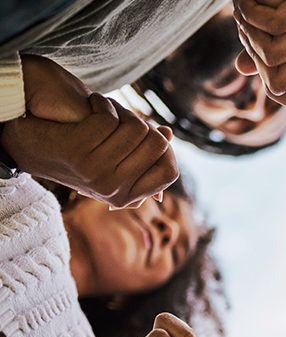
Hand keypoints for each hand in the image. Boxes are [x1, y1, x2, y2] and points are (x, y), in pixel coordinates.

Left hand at [1, 55, 177, 207]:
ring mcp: (95, 173)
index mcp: (126, 196)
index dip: (164, 148)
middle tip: (121, 117)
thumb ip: (138, 151)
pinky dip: (101, 102)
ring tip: (104, 109)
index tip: (147, 134)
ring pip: (136, 128)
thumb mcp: (111, 156)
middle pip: (156, 144)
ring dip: (121, 109)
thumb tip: (167, 134)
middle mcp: (113, 190)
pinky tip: (90, 103)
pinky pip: (110, 118)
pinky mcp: (78, 153)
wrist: (28, 142)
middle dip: (143, 123)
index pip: (169, 172)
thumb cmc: (75, 148)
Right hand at [232, 0, 285, 111]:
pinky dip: (249, 11)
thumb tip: (242, 69)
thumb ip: (259, 54)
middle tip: (249, 29)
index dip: (276, 88)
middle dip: (254, 57)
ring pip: (270, 55)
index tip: (265, 60)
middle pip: (278, 84)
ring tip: (246, 10)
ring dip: (247, 31)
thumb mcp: (270, 31)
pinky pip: (272, 25)